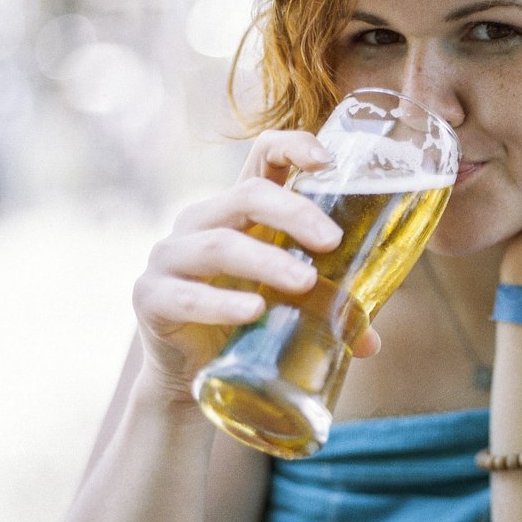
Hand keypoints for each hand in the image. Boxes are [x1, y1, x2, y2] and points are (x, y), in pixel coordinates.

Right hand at [131, 129, 380, 402]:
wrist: (184, 375)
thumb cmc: (241, 325)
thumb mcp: (285, 308)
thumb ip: (326, 312)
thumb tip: (369, 340)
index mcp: (239, 213)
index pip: (262, 158)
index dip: (292, 147)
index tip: (327, 161)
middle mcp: (201, 223)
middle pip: (247, 195)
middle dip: (294, 212)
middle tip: (331, 242)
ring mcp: (171, 258)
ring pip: (220, 244)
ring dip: (267, 261)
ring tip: (305, 284)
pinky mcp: (152, 297)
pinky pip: (187, 295)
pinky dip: (223, 304)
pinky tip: (254, 312)